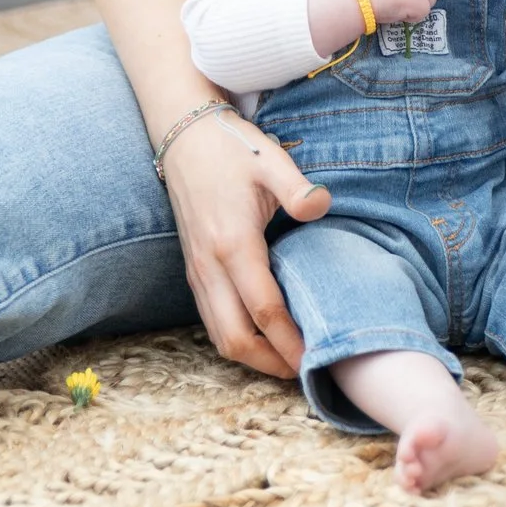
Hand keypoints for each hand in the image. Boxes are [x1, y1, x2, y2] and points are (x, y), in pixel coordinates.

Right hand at [159, 108, 330, 378]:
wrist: (183, 136)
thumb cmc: (230, 148)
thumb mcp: (269, 160)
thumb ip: (297, 188)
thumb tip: (322, 206)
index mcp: (232, 243)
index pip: (264, 309)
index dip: (290, 340)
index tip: (316, 358)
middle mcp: (209, 265)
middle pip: (236, 337)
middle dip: (270, 362)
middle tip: (306, 370)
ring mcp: (197, 270)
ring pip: (218, 334)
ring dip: (251, 356)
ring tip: (287, 362)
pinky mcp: (193, 269)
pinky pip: (211, 319)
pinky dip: (235, 338)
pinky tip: (262, 337)